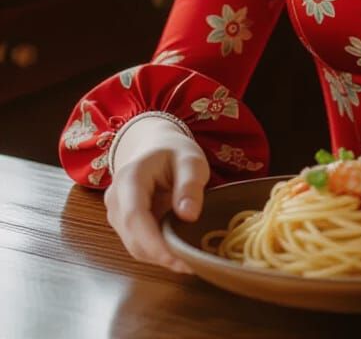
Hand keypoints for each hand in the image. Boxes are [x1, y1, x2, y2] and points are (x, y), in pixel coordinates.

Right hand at [103, 122, 209, 273]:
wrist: (154, 146)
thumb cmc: (173, 152)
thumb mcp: (190, 159)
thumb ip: (190, 184)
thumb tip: (189, 216)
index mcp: (129, 179)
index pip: (135, 218)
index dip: (154, 243)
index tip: (178, 259)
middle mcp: (116, 200)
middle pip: (133, 239)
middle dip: (162, 255)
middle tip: (194, 264)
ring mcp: (116, 214)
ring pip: (135, 247)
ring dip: (160, 256)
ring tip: (190, 260)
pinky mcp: (123, 225)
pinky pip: (139, 244)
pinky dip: (158, 252)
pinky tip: (179, 252)